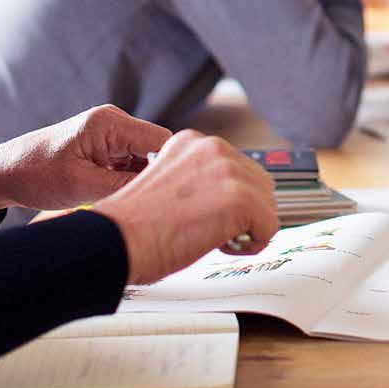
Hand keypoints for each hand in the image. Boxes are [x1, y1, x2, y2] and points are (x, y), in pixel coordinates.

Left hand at [0, 104, 171, 220]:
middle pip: (157, 151)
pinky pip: (132, 166)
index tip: (179, 197)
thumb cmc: (35, 173)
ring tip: (141, 208)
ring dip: (145, 183)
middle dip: (160, 178)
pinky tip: (128, 202)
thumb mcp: (82, 186)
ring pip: (146, 161)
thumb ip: (124, 187)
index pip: (161, 141)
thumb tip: (160, 195)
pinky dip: (132, 184)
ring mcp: (111, 137)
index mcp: (109, 123)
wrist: (5, 172)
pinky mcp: (106, 150)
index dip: (174, 168)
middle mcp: (115, 124)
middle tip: (160, 209)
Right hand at [94, 130, 278, 283]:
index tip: (211, 215)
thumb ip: (198, 180)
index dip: (230, 199)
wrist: (118, 238)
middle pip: (259, 183)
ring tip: (217, 238)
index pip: (238, 167)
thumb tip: (225, 198)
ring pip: (267, 204)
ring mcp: (228, 171)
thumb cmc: (135, 224)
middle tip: (216, 231)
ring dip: (250, 227)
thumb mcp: (169, 183)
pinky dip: (253, 244)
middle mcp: (213, 148)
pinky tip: (222, 246)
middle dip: (246, 212)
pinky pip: (270, 226)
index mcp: (193, 142)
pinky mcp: (240, 198)